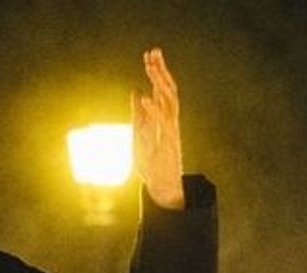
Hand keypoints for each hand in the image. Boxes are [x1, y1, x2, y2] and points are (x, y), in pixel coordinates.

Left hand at [132, 48, 184, 209]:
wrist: (162, 185)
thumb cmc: (152, 161)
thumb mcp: (141, 131)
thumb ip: (139, 112)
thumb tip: (136, 91)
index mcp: (164, 117)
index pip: (163, 88)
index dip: (158, 71)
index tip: (150, 54)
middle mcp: (170, 121)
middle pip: (169, 89)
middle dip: (161, 70)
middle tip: (153, 52)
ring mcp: (170, 131)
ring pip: (169, 101)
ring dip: (160, 84)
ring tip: (150, 68)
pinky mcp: (166, 143)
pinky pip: (162, 123)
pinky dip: (153, 109)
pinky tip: (144, 96)